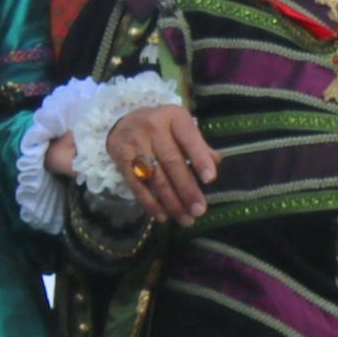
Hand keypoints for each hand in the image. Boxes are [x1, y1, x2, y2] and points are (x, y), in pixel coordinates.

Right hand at [106, 105, 220, 224]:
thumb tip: (216, 163)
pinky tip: (163, 216)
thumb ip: (198, 145)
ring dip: (171, 202)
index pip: (189, 139)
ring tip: (186, 219)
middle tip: (199, 211)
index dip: (199, 159)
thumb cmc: (162, 128)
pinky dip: (150, 203)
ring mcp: (134, 142)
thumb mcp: (181, 128)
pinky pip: (137, 184)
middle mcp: (152, 127)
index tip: (210, 180)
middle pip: (172, 163)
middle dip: (187, 189)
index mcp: (173, 117)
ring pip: (156, 177)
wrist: (123, 122)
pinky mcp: (121, 158)